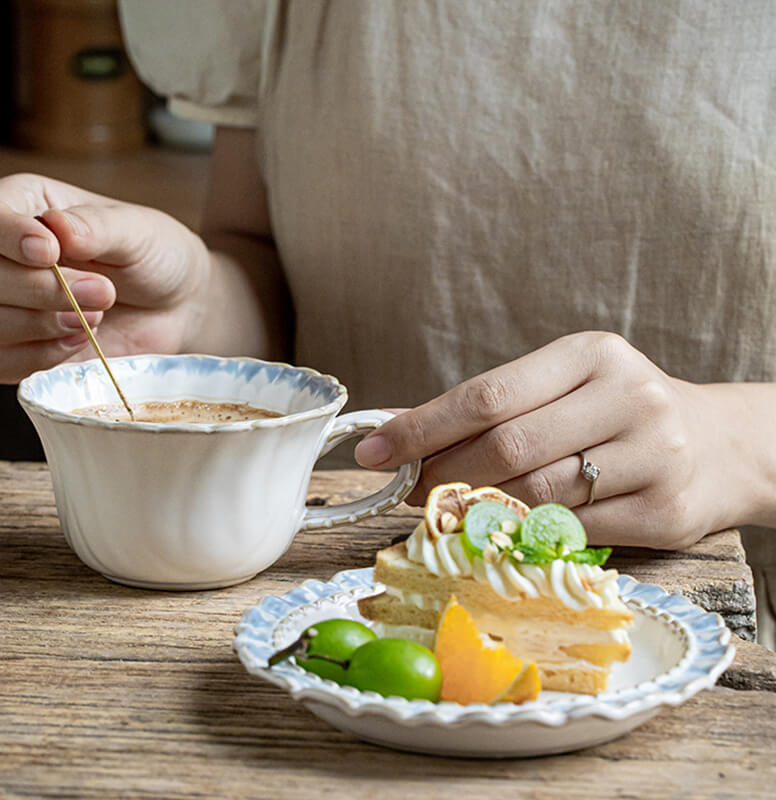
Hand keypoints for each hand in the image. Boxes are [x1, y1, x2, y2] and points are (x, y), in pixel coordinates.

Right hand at [0, 173, 208, 382]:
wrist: (177, 305)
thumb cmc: (154, 255)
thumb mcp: (137, 230)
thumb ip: (96, 226)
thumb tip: (57, 226)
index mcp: (22, 206)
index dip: (5, 236)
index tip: (49, 252)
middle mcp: (1, 253)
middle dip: (37, 289)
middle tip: (102, 292)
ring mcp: (5, 304)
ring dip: (37, 324)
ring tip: (97, 314)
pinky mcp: (18, 348)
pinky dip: (39, 356)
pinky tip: (80, 340)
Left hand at [355, 332, 759, 548]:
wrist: (722, 444)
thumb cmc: (619, 412)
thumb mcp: (563, 388)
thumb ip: (492, 408)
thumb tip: (402, 430)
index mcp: (590, 355)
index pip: (487, 395)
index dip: (422, 427)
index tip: (375, 452)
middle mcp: (627, 397)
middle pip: (507, 448)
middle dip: (444, 476)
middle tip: (412, 491)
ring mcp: (654, 455)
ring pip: (537, 495)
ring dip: (480, 511)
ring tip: (454, 511)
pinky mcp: (665, 510)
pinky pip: (572, 533)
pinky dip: (529, 535)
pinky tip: (510, 530)